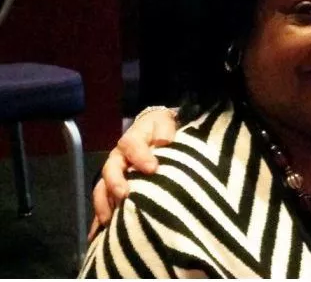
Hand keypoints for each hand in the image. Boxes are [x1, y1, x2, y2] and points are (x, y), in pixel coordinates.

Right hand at [88, 107, 177, 237]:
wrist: (153, 131)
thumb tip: (165, 140)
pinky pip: (102, 203)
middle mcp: (118, 158)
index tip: (152, 168)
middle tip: (124, 195)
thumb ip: (165, 130)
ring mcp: (113, 174)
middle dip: (116, 182)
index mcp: (131, 140)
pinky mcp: (112, 189)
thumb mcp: (164, 123)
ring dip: (104, 204)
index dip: (140, 156)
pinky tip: (96, 235)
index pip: (132, 145)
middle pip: (111, 169)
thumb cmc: (160, 129)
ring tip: (109, 221)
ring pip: (102, 189)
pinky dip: (99, 218)